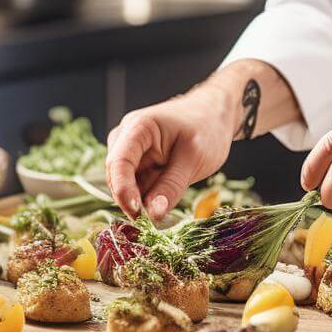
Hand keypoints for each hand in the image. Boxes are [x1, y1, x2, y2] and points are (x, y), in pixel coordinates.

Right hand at [106, 85, 238, 220]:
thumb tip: (152, 214)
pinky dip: (149, 195)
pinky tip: (167, 193)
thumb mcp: (195, 159)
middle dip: (133, 198)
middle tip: (157, 217)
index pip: (119, 162)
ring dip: (143, 198)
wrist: (215, 115)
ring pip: (126, 184)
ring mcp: (129, 150)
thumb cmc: (207, 129)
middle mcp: (126, 137)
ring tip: (170, 194)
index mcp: (138, 127)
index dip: (123, 190)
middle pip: (117, 176)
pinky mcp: (137, 162)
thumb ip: (172, 186)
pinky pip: (136, 185)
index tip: (137, 214)